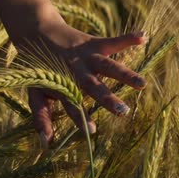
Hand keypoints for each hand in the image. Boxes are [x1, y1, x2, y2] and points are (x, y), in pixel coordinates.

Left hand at [4, 4, 147, 143]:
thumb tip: (47, 145)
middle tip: (122, 111)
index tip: (91, 131)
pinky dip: (127, 38)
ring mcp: (85, 56)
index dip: (80, 116)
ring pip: (107, 66)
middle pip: (92, 86)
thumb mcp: (35, 93)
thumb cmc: (37, 69)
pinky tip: (144, 36)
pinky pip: (112, 41)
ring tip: (142, 84)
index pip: (71, 103)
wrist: (35, 32)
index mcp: (61, 84)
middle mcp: (74, 71)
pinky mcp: (93, 43)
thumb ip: (42, 118)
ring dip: (124, 74)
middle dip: (107, 98)